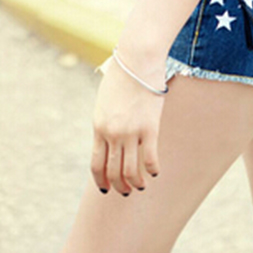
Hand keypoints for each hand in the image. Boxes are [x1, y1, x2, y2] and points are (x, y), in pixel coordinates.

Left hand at [91, 56, 163, 195]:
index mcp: (98, 127)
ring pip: (131, 172)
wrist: (136, 60)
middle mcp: (112, 134)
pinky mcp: (150, 128)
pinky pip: (150, 159)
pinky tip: (155, 171)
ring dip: (136, 184)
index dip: (101, 181)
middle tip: (126, 191)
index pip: (96, 165)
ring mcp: (131, 132)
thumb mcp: (105, 101)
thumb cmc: (122, 76)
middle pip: (113, 172)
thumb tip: (108, 137)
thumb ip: (105, 121)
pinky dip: (153, 170)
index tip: (106, 190)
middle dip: (119, 187)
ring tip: (141, 186)